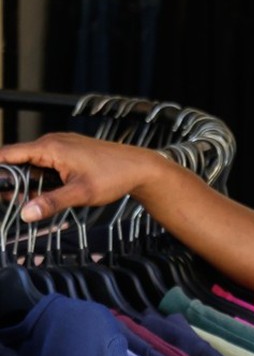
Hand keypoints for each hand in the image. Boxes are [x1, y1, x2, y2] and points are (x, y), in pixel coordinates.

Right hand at [0, 132, 163, 221]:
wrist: (139, 167)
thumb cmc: (115, 175)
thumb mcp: (81, 193)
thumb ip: (51, 202)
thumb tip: (25, 213)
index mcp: (51, 147)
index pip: (7, 154)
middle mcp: (53, 143)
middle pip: (15, 161)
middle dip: (7, 181)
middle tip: (9, 202)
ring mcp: (61, 148)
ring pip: (29, 165)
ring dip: (22, 183)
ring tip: (21, 202)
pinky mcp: (68, 155)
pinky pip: (42, 166)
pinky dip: (36, 180)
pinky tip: (38, 196)